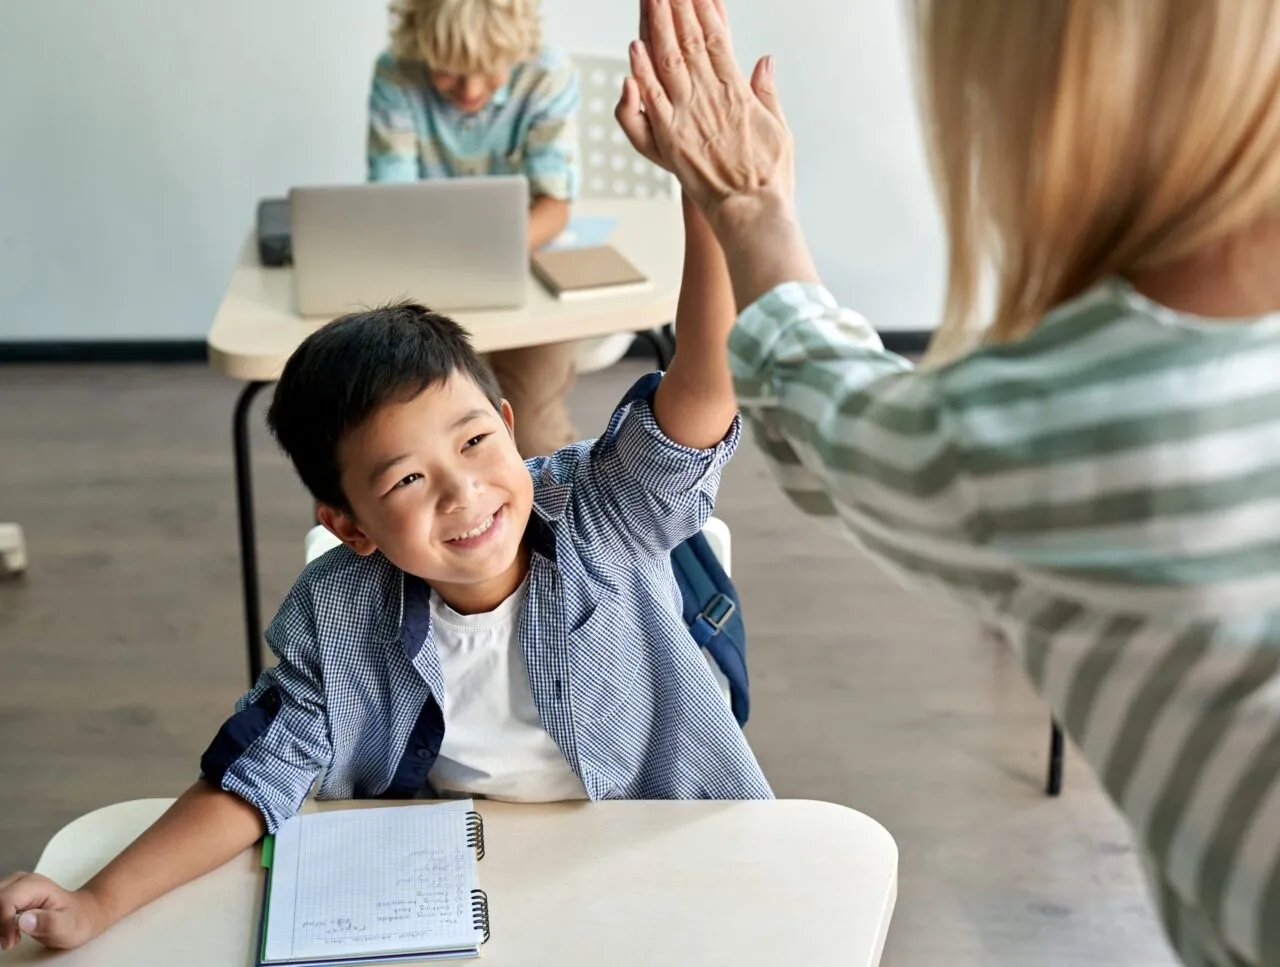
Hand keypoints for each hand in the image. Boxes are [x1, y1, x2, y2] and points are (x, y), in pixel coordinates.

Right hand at [0, 872, 108, 950]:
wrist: (82, 914)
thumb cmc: (76, 920)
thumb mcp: (67, 926)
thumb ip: (47, 923)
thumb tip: (23, 920)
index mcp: (36, 886)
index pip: (6, 900)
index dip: (4, 923)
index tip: (10, 942)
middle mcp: (22, 882)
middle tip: (10, 940)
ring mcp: (14, 887)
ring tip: (11, 937)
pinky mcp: (10, 895)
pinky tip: (8, 932)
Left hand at [614, 0, 792, 229]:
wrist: (753, 212)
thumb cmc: (768, 177)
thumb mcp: (778, 128)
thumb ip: (766, 93)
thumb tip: (765, 62)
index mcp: (739, 92)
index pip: (718, 39)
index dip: (706, 10)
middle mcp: (712, 98)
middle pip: (690, 41)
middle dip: (678, 8)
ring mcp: (690, 116)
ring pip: (671, 60)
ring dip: (660, 27)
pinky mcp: (672, 138)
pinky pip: (653, 100)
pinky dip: (643, 73)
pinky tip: (635, 47)